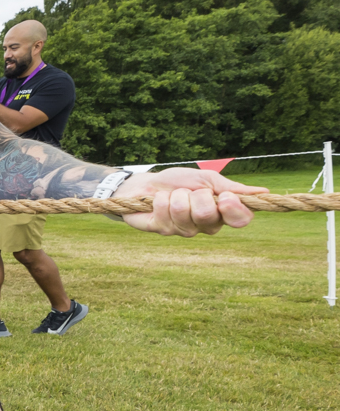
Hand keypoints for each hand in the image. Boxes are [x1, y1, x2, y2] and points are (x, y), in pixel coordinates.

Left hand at [118, 168, 267, 235]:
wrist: (146, 184)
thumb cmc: (179, 181)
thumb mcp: (207, 179)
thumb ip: (231, 187)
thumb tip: (263, 192)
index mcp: (222, 212)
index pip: (241, 220)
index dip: (234, 209)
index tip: (225, 196)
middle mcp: (206, 225)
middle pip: (208, 215)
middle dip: (196, 195)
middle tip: (189, 192)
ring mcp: (185, 231)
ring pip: (184, 212)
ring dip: (176, 196)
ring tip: (173, 195)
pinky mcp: (164, 231)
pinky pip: (165, 211)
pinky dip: (160, 200)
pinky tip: (158, 201)